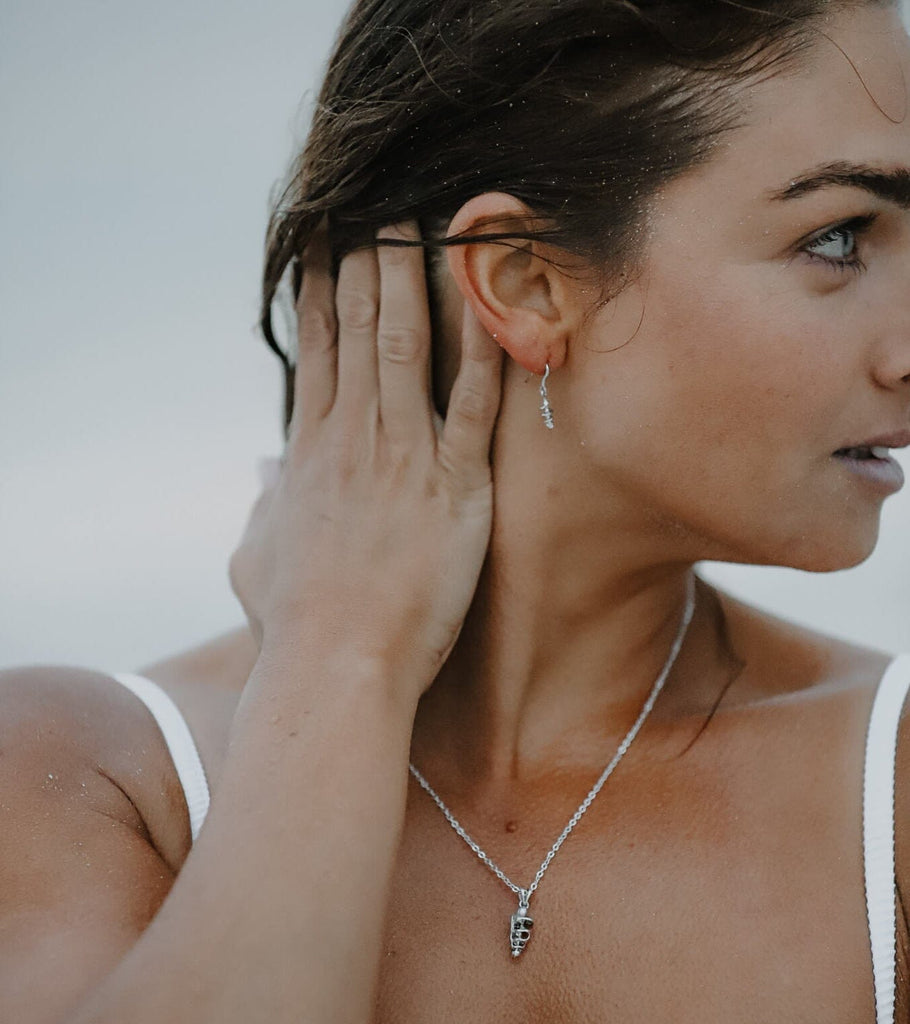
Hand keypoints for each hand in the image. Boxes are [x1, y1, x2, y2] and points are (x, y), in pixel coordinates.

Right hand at [229, 221, 502, 696]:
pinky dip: (483, 347)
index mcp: (309, 453)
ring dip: (413, 277)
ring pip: (407, 346)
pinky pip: (475, 404)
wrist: (336, 669)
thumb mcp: (253, 557)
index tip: (324, 240)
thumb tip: (261, 471)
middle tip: (378, 202)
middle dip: (366, 260)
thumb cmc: (294, 625)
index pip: (316, 350)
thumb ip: (260, 504)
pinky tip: (491, 300)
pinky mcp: (455, 487)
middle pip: (358, 329)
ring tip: (421, 220)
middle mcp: (354, 440)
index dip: (319, 288)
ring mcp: (404, 458)